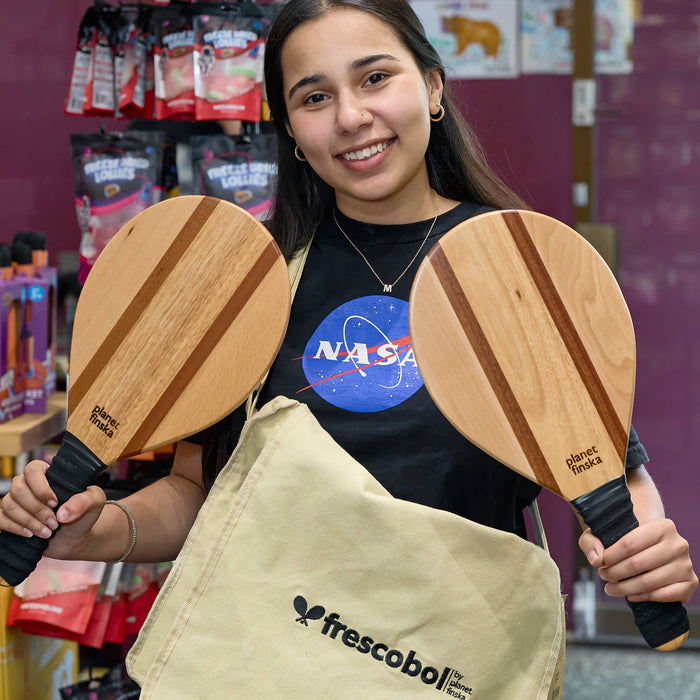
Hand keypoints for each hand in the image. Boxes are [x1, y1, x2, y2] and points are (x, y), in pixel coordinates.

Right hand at [0, 459, 105, 559]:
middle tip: (55, 523)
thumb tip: (63, 513)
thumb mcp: (95, 502)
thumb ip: (85, 501)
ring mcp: (18, 502)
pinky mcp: (10, 518)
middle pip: (18, 489)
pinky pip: (0, 519)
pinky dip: (14, 528)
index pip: (32, 469)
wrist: (76, 537)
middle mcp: (29, 484)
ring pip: (9, 504)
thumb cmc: (84, 514)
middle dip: (36, 510)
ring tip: (47, 532)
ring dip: (28, 521)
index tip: (55, 503)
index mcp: (48, 474)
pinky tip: (30, 535)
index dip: (40, 487)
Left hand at [579, 519, 697, 603]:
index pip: (629, 544)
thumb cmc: (629, 539)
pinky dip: (643, 597)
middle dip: (614, 573)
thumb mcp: (606, 532)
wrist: (655, 546)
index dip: (610, 557)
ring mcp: (686, 565)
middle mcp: (678, 544)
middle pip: (637, 564)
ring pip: (648, 582)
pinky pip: (664, 595)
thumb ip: (592, 541)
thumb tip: (596, 558)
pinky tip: (630, 595)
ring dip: (624, 588)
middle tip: (604, 576)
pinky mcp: (690, 583)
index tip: (600, 563)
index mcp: (662, 526)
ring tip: (610, 587)